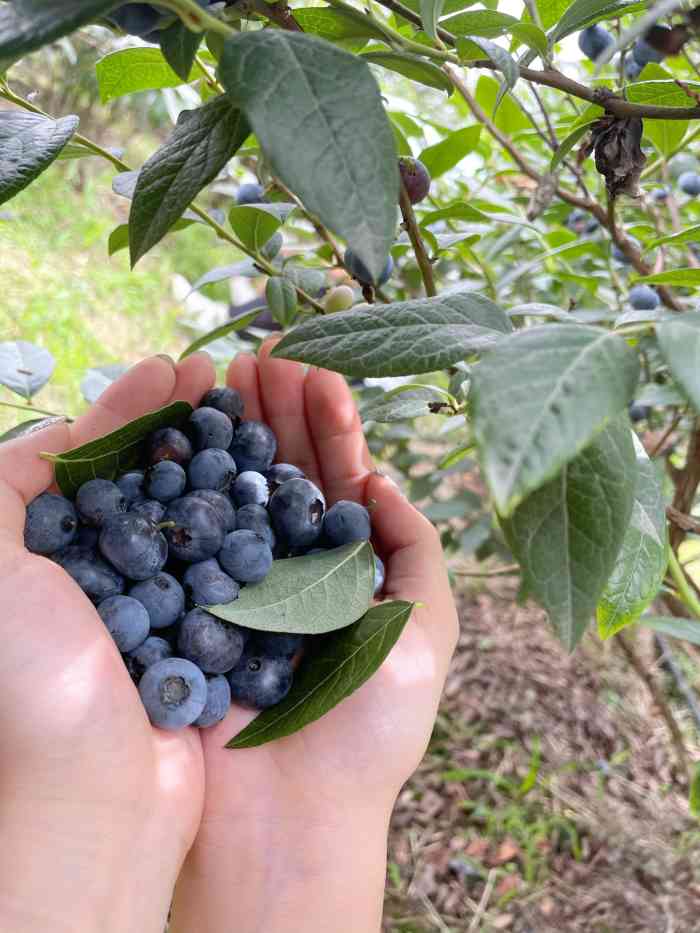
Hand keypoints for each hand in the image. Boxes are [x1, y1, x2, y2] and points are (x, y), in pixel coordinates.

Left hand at [0, 354, 215, 932]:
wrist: (95, 795)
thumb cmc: (31, 677)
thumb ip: (7, 485)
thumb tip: (66, 428)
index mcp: (52, 554)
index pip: (97, 457)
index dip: (135, 406)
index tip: (181, 366)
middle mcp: (107, 574)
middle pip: (155, 476)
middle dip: (193, 424)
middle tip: (235, 377)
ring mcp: (161, 604)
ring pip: (200, 513)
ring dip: (229, 463)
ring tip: (265, 415)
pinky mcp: (209, 635)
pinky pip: (234, 565)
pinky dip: (254, 523)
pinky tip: (279, 488)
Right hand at [172, 342, 457, 932]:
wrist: (291, 815)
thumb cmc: (369, 729)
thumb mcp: (425, 631)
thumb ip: (416, 549)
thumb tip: (380, 479)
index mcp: (346, 566)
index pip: (337, 474)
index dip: (328, 420)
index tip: (313, 368)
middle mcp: (291, 563)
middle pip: (281, 468)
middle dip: (275, 408)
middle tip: (261, 353)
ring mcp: (237, 579)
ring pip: (235, 484)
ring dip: (233, 425)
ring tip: (227, 370)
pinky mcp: (190, 600)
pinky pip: (190, 529)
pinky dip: (190, 477)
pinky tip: (186, 431)